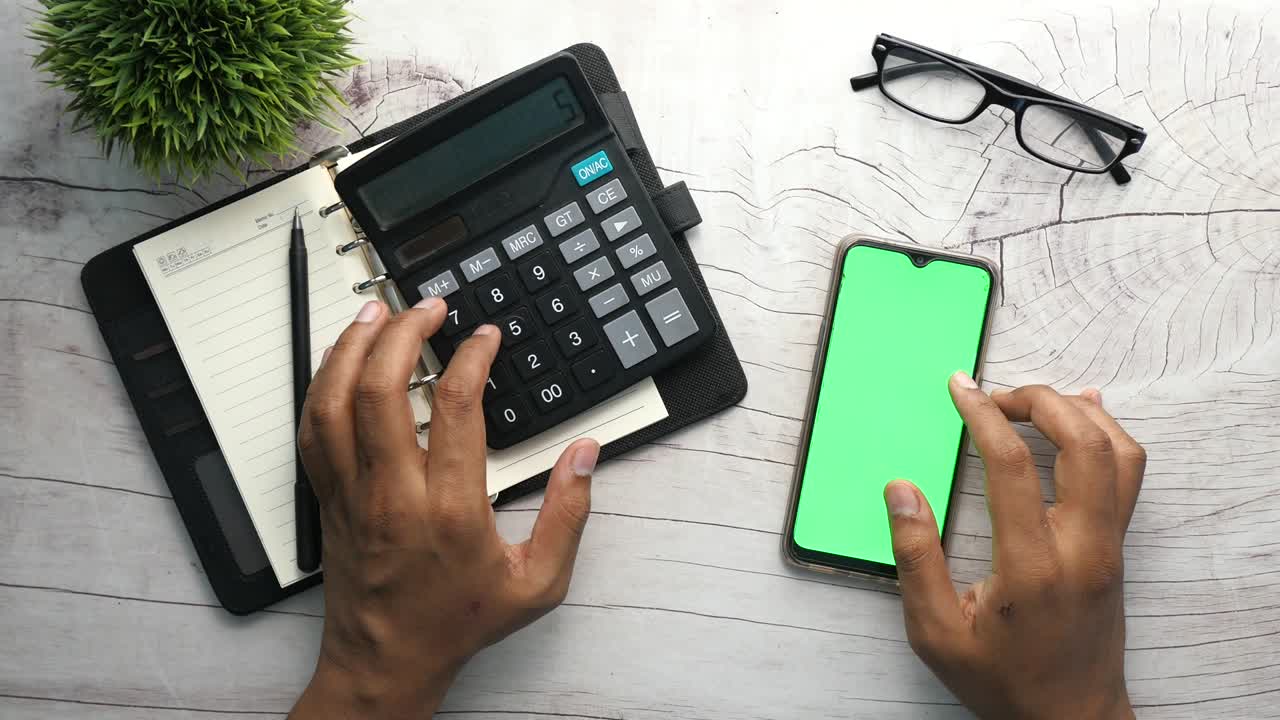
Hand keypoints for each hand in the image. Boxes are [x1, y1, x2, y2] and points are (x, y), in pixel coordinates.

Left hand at [289, 299, 599, 719]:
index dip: (472, 357)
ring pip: (335, 402)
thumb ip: (569, 515)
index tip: (485, 336)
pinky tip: (341, 360)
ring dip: (353, 347)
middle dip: (406, 333)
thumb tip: (585, 454)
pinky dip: (323, 384)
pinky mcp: (328, 498)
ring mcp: (352, 494)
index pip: (455, 407)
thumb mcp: (538, 583)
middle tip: (430, 308)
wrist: (386, 663)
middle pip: (382, 389)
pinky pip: (313, 429)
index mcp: (449, 509)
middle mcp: (392, 494)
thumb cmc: (456, 622)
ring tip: (379, 313)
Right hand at [884, 374, 1145, 719]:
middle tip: (993, 395)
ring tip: (1033, 400)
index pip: (1014, 466)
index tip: (959, 389)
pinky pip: (1127, 474)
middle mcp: (1082, 548)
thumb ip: (915, 558)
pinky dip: (1106, 434)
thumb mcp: (936, 633)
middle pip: (1083, 443)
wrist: (1069, 719)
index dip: (983, 416)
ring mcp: (1108, 546)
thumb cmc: (1001, 681)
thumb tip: (901, 490)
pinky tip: (1081, 417)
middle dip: (1038, 401)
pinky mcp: (1117, 548)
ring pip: (1119, 452)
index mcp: (1032, 566)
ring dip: (1077, 412)